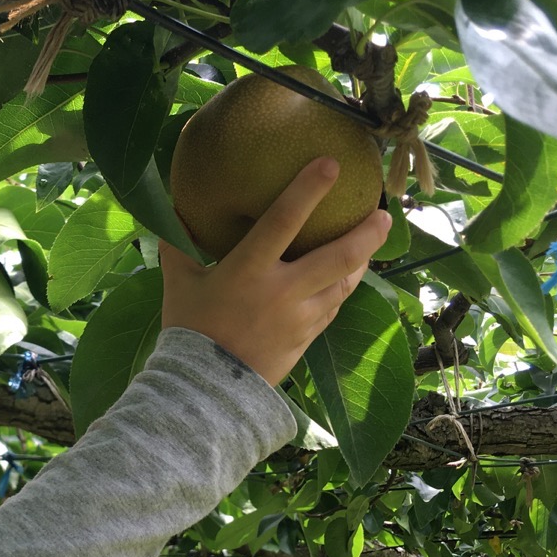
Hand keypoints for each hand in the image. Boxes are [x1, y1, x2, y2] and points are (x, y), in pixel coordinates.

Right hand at [158, 157, 391, 387]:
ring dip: (362, 261)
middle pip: (337, 257)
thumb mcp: (179, 285)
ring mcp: (299, 319)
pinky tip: (346, 278)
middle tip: (385, 213)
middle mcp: (281, 292)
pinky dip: (341, 289)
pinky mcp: (305, 339)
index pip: (283, 220)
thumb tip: (171, 214)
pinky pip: (331, 308)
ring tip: (373, 242)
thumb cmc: (189, 332)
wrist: (204, 392)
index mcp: (248, 271)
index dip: (308, 190)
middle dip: (366, 234)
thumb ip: (178, 249)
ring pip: (343, 285)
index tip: (332, 164)